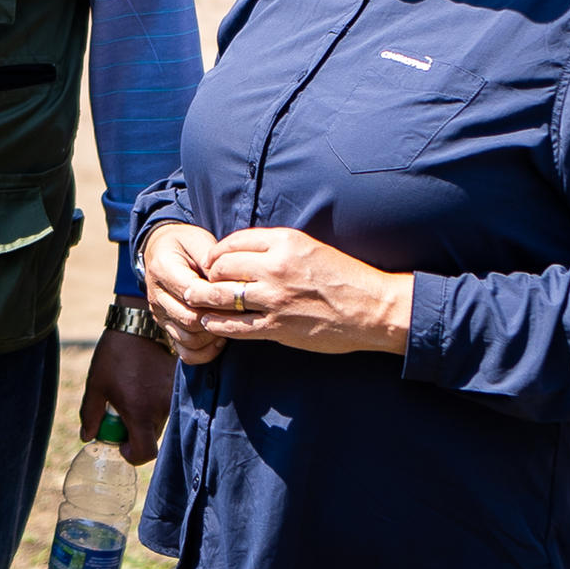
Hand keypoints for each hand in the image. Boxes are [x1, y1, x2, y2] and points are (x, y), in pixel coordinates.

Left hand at [82, 325, 175, 464]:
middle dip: (135, 434)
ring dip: (145, 418)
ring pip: (160, 422)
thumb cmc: (114, 355)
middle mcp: (162, 408)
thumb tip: (87, 437)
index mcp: (140, 412)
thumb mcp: (96, 385)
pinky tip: (143, 386)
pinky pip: (167, 405)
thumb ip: (90, 415)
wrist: (138, 325)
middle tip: (120, 416)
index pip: (145, 453)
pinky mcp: (179, 386)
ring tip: (132, 395)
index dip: (132, 455)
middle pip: (152, 438)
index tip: (121, 444)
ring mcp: (173, 397)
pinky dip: (155, 403)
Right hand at [139, 223, 228, 362]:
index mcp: (163, 269)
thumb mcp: (199, 241)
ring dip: (213, 335)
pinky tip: (218, 338)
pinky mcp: (166, 328)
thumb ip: (212, 260)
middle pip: (190, 319)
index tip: (238, 293)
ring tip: (229, 322)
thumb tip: (226, 281)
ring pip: (189, 339)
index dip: (218, 297)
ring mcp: (160, 315)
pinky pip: (185, 352)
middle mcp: (157, 295)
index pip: (192, 293)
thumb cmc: (185, 244)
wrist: (161, 250)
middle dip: (218, 317)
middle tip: (239, 310)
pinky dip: (204, 351)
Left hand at [188, 227, 414, 356]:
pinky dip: (216, 324)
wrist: (373, 308)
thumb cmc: (345, 277)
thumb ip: (277, 248)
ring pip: (221, 296)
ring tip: (196, 300)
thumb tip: (244, 253)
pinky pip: (234, 326)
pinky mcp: (277, 327)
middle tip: (202, 282)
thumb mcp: (311, 248)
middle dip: (208, 275)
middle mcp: (276, 267)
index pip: (233, 242)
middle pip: (222, 267)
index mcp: (285, 242)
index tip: (213, 261)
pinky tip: (209, 322)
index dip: (216, 253)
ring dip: (204, 298)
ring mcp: (275, 299)